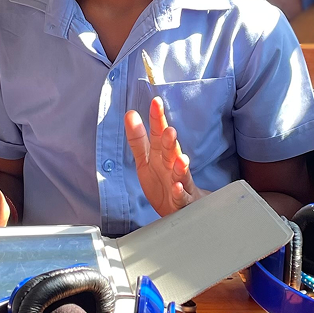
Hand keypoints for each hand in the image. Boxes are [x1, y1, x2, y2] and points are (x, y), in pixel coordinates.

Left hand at [125, 97, 203, 216]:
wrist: (180, 210)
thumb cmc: (163, 182)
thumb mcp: (146, 160)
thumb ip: (137, 139)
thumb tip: (130, 113)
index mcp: (162, 155)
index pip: (158, 134)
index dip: (157, 119)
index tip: (156, 102)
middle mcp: (172, 166)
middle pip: (171, 152)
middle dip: (170, 143)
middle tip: (169, 131)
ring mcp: (180, 183)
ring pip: (181, 174)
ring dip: (181, 166)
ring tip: (180, 159)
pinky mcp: (183, 202)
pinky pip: (181, 197)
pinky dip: (179, 192)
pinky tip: (177, 187)